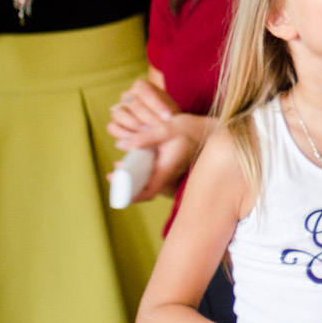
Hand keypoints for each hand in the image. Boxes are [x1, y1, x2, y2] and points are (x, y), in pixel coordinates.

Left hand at [108, 79, 207, 200]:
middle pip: (145, 189)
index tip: (117, 188)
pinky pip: (153, 173)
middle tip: (112, 175)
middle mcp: (168, 173)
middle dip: (126, 185)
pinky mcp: (170, 164)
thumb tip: (121, 145)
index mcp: (166, 169)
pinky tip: (134, 159)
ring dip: (133, 177)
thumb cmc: (189, 128)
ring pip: (148, 181)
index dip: (130, 195)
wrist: (209, 128)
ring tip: (119, 166)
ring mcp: (169, 170)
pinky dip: (141, 170)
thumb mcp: (165, 128)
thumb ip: (144, 137)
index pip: (147, 192)